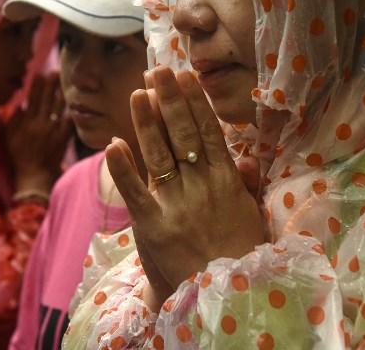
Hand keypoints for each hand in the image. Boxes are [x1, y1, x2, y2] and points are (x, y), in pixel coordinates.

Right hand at [6, 74, 70, 192]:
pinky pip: (69, 122)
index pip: (31, 99)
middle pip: (46, 100)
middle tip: (56, 71)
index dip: (36, 86)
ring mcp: (52, 131)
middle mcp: (38, 124)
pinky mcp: (63, 138)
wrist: (34, 175)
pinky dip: (73, 112)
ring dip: (62, 93)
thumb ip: (13, 120)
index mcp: (25, 123)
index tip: (40, 74)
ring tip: (65, 82)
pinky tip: (77, 102)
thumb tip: (19, 103)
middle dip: (51, 85)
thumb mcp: (10, 137)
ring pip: (58, 108)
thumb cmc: (20, 155)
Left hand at [106, 66, 264, 301]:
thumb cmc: (241, 255)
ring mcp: (176, 204)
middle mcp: (201, 186)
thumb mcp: (251, 216)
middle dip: (168, 100)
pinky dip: (123, 168)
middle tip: (156, 70)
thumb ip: (245, 185)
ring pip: (160, 153)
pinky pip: (135, 192)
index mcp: (226, 181)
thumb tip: (246, 159)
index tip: (185, 76)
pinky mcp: (152, 226)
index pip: (209, 132)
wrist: (225, 295)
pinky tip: (113, 143)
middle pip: (183, 134)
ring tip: (137, 92)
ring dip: (146, 121)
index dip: (195, 102)